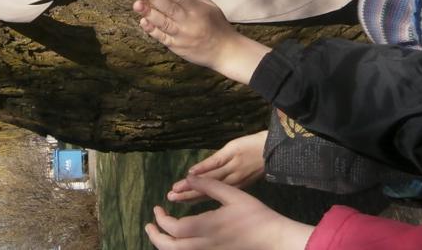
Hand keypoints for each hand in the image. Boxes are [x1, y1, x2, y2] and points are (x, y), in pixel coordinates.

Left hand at [132, 0, 270, 82]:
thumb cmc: (217, 25)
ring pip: (163, 22)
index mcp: (197, 8)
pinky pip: (162, 37)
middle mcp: (189, 21)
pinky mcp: (177, 47)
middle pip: (168, 7)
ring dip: (148, 13)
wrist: (225, 52)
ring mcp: (182, 35)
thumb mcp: (209, 7)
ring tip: (137, 4)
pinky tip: (143, 21)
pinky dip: (152, 30)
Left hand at [146, 176, 313, 249]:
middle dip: (155, 237)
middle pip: (171, 248)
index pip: (174, 228)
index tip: (157, 207)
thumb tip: (188, 178)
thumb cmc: (254, 215)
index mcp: (207, 227)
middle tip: (149, 225)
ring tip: (159, 233)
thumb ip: (208, 185)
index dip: (161, 219)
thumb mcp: (232, 194)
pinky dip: (178, 248)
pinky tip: (179, 239)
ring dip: (165, 245)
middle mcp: (205, 244)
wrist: (273, 239)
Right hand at [169, 131, 267, 202]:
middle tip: (171, 199)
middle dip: (188, 195)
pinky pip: (215, 162)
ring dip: (191, 184)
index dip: (195, 199)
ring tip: (175, 189)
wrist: (274, 147)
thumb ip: (231, 177)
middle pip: (207, 190)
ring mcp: (231, 167)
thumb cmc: (260, 158)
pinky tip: (191, 173)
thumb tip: (213, 180)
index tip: (180, 202)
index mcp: (236, 186)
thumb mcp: (246, 173)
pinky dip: (203, 168)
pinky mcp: (232, 153)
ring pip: (209, 179)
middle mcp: (232, 180)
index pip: (212, 195)